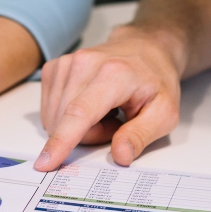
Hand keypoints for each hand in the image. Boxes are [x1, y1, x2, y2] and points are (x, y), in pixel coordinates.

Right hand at [35, 25, 182, 170]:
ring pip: (55, 119)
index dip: (62, 140)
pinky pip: (50, 110)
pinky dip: (68, 116)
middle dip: (91, 135)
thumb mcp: (165, 113)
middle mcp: (84, 63)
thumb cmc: (155, 80)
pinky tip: (89, 104)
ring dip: (79, 126)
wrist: (144, 49)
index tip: (46, 162)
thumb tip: (120, 155)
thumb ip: (141, 135)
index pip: (80, 112)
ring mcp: (66, 63)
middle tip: (117, 121)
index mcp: (114, 74)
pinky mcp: (54, 68)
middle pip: (67, 122)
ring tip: (106, 110)